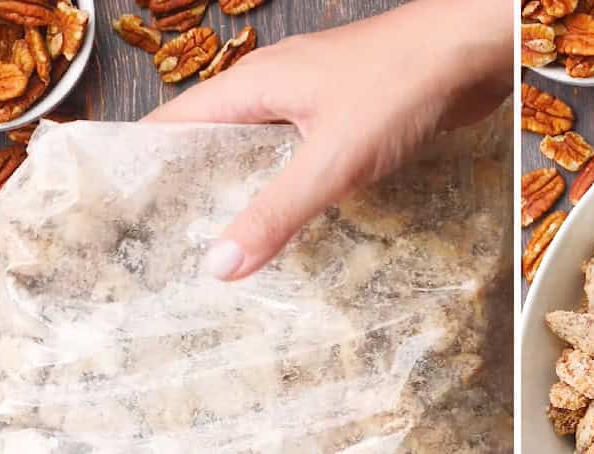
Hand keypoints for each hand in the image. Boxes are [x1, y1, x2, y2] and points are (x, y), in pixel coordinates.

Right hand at [144, 0, 510, 280]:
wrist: (471, 51)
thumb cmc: (402, 85)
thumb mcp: (332, 159)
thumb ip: (277, 210)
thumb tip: (219, 262)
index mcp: (254, 85)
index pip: (173, 124)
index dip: (143, 164)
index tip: (122, 213)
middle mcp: (276, 87)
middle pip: (214, 139)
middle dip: (193, 188)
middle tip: (175, 245)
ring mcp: (315, 99)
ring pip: (263, 150)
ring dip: (248, 191)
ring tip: (230, 244)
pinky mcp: (350, 114)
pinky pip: (305, 154)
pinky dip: (293, 186)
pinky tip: (300, 220)